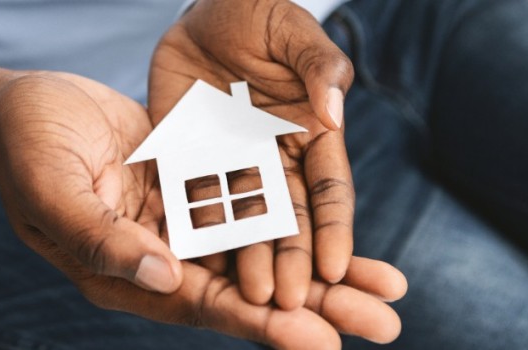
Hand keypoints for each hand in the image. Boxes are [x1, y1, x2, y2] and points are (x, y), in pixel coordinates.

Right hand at [0, 72, 405, 346]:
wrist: (21, 107)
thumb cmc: (24, 147)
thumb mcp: (53, 190)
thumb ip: (103, 239)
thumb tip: (166, 277)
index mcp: (125, 273)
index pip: (203, 305)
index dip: (261, 325)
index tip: (321, 341)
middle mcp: (161, 260)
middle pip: (248, 293)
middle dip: (317, 308)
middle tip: (385, 324)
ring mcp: (180, 227)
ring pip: (262, 256)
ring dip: (322, 273)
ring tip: (387, 287)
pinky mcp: (194, 191)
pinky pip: (255, 212)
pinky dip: (296, 223)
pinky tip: (338, 233)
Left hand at [150, 0, 355, 308]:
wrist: (205, 10)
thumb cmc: (262, 16)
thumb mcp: (296, 33)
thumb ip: (320, 69)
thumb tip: (334, 112)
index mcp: (311, 138)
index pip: (328, 193)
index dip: (334, 231)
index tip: (337, 269)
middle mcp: (275, 161)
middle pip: (288, 221)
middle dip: (293, 262)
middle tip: (290, 301)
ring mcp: (232, 164)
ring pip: (243, 222)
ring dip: (249, 259)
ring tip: (252, 298)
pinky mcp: (191, 159)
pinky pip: (193, 200)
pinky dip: (198, 232)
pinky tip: (199, 264)